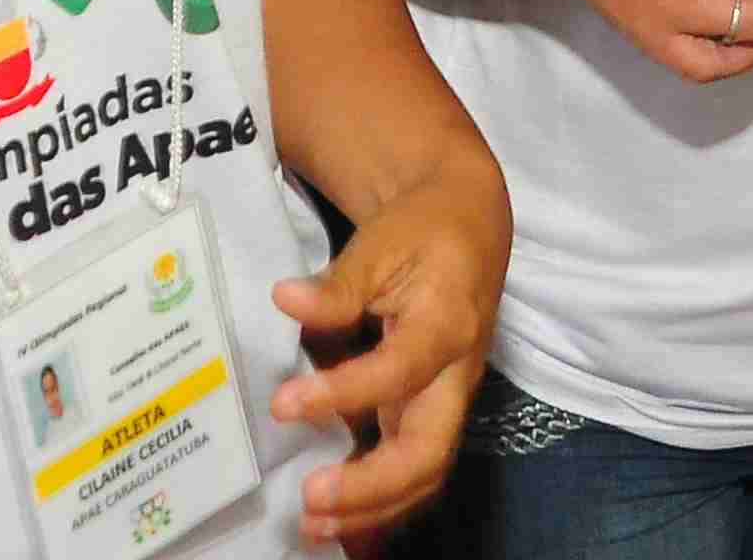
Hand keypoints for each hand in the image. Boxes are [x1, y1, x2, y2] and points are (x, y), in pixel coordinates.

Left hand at [272, 147, 510, 546]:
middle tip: (310, 500)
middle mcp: (455, 375)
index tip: (284, 404)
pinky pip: (413, 468)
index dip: (342, 394)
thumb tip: (286, 300)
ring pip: (424, 473)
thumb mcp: (381, 240)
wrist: (468, 225)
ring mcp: (446, 400)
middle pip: (429, 452)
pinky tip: (336, 521)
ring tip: (314, 526)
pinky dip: (379, 502)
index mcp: (446, 325)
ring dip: (372, 509)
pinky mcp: (431, 411)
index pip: (398, 372)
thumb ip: (337, 283)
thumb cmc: (423, 230)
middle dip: (371, 487)